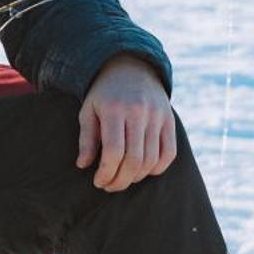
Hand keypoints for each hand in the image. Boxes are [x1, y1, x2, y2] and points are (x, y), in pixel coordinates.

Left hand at [77, 54, 176, 192]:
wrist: (131, 68)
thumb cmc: (104, 95)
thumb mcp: (88, 111)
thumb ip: (86, 138)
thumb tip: (83, 165)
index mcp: (114, 109)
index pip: (113, 151)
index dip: (106, 172)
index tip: (98, 182)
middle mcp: (138, 111)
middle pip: (134, 159)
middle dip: (121, 180)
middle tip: (110, 186)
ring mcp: (157, 115)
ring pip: (151, 159)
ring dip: (136, 177)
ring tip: (123, 179)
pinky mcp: (169, 120)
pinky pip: (169, 153)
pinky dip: (157, 168)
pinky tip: (143, 171)